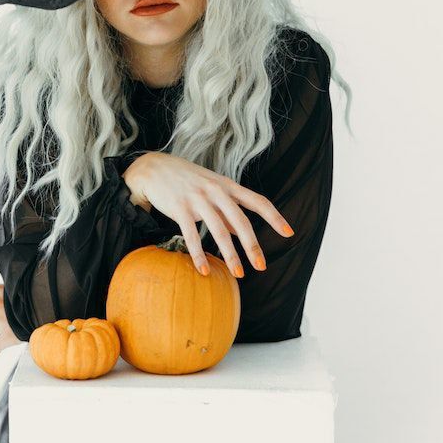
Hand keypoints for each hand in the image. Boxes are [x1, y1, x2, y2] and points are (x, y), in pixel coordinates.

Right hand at [123, 152, 294, 277]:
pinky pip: (191, 235)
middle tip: (262, 267)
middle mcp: (216, 190)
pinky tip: (204, 271)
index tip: (289, 233)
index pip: (258, 201)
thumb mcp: (211, 189)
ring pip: (219, 231)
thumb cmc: (186, 180)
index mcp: (227, 185)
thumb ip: (226, 211)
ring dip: (230, 255)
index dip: (275, 217)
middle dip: (253, 246)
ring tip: (239, 274)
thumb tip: (241, 233)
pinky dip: (198, 255)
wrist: (153, 168)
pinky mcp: (179, 207)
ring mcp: (198, 198)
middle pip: (241, 221)